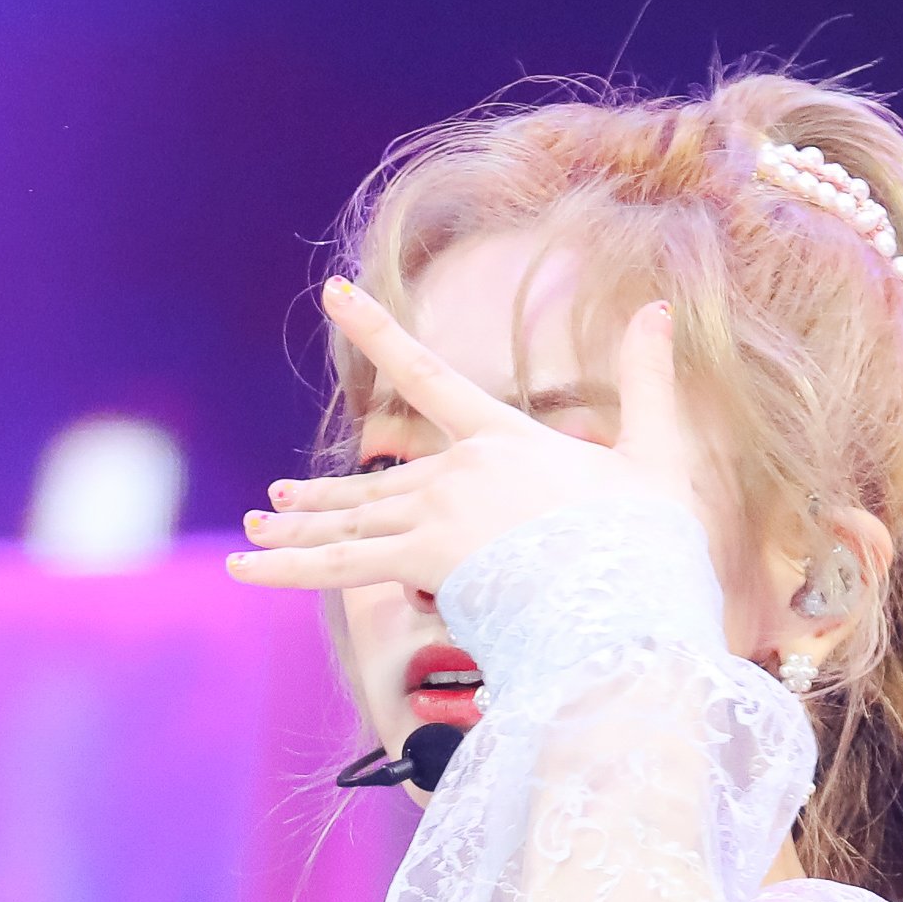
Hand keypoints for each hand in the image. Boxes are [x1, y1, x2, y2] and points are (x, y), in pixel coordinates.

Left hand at [226, 278, 696, 596]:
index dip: (380, 332)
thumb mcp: (656, 458)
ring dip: (298, 524)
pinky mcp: (422, 563)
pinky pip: (336, 566)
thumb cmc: (649, 544)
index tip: (336, 295)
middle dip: (322, 494)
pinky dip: (284, 567)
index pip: (429, 376)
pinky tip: (241, 568)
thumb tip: (662, 308)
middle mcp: (458, 472)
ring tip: (257, 524)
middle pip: (376, 482)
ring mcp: (436, 517)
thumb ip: (650, 384)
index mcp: (504, 439)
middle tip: (277, 497)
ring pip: (350, 520)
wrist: (630, 606)